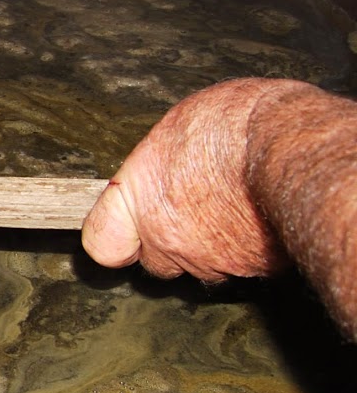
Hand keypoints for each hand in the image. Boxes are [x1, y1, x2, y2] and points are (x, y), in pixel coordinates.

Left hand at [81, 79, 290, 281]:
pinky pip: (246, 266)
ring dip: (213, 246)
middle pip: (157, 260)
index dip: (115, 236)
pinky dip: (251, 249)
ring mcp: (210, 260)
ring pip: (204, 266)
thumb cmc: (234, 123)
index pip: (102, 243)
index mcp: (138, 198)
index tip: (124, 228)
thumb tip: (163, 172)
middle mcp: (167, 237)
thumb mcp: (176, 128)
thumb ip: (159, 167)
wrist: (291, 146)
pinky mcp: (254, 269)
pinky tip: (262, 215)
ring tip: (234, 205)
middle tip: (194, 208)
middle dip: (170, 243)